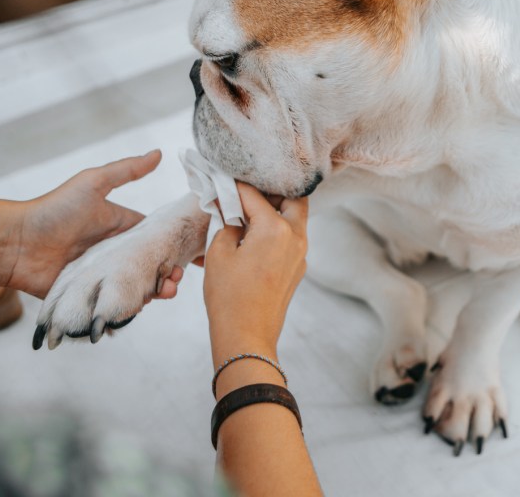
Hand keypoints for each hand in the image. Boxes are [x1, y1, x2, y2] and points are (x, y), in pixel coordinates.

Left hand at [4, 150, 171, 298]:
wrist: (15, 244)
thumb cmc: (53, 210)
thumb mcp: (92, 183)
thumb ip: (126, 170)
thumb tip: (158, 153)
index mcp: (120, 228)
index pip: (155, 238)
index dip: (175, 245)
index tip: (194, 253)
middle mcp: (115, 254)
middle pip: (152, 267)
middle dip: (169, 274)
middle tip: (174, 279)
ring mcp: (103, 278)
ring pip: (138, 289)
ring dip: (156, 292)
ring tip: (162, 292)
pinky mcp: (89, 299)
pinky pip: (115, 307)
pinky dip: (131, 310)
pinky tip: (139, 307)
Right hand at [203, 183, 307, 358]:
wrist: (246, 337)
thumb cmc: (229, 297)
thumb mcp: (219, 253)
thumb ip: (227, 224)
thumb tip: (230, 210)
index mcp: (276, 229)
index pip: (255, 195)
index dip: (235, 187)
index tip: (222, 181)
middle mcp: (296, 237)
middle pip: (292, 199)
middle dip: (271, 192)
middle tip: (247, 194)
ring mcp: (300, 255)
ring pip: (294, 219)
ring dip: (275, 211)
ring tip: (247, 214)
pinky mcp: (297, 269)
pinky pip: (289, 240)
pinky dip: (274, 232)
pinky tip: (250, 238)